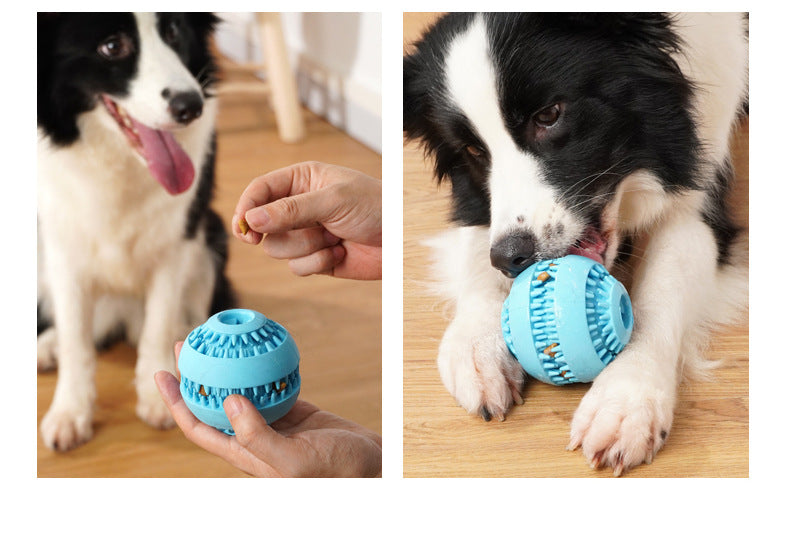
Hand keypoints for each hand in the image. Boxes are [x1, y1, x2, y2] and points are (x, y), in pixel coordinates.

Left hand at [154, 342, 381, 476]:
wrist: (370, 468)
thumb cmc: (333, 473)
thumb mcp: (293, 461)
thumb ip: (259, 437)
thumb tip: (228, 401)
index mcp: (244, 453)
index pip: (198, 426)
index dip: (177, 401)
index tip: (163, 373)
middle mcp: (252, 436)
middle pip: (213, 402)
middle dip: (195, 374)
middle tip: (186, 342)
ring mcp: (273, 422)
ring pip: (239, 389)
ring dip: (224, 366)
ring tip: (215, 339)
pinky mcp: (294, 409)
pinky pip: (270, 383)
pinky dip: (261, 365)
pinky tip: (258, 347)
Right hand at [233, 161, 381, 279]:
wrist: (401, 240)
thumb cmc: (375, 207)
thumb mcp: (333, 201)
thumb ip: (290, 210)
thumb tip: (251, 219)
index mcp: (301, 180)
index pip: (260, 191)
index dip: (247, 209)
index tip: (245, 230)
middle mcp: (298, 206)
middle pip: (264, 226)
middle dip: (289, 233)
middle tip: (314, 231)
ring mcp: (306, 233)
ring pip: (278, 249)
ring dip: (307, 248)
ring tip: (334, 239)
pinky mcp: (315, 258)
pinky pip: (297, 268)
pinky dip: (317, 263)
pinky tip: (339, 253)